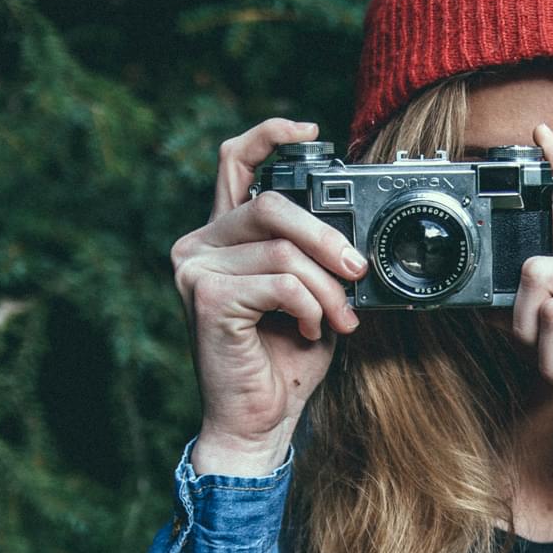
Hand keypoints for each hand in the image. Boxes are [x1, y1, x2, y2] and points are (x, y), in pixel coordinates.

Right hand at [170, 118, 367, 468]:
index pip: (234, 163)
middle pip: (271, 205)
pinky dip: (308, 306)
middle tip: (357, 272)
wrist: (258, 421)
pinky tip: (308, 330)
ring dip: (326, 288)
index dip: (270, 135)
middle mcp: (199, 245)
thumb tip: (352, 234)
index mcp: (222, 236)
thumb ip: (313, 256)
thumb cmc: (283, 360)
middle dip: (327, 237)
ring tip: (339, 319)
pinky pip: (279, 282)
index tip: (312, 131)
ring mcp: (195, 269)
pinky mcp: (206, 297)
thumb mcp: (309, 295)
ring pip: (283, 250)